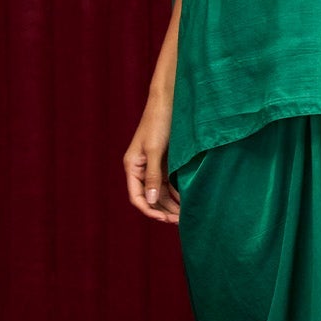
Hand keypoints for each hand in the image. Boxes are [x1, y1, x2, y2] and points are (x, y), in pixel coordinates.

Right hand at [122, 97, 180, 222]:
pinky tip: (187, 200)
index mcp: (132, 166)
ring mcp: (153, 165)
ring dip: (171, 204)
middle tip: (180, 220)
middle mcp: (141, 168)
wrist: (170, 100)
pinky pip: (169, 183)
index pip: (137, 197)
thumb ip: (153, 176)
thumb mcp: (155, 150)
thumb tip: (151, 201)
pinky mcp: (165, 161)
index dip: (149, 210)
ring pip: (161, 192)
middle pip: (150, 197)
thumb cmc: (159, 122)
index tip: (164, 219)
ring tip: (185, 214)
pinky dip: (177, 193)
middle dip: (164, 210)